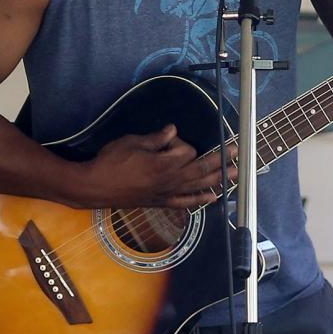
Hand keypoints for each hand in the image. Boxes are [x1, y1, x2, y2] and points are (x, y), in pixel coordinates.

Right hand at [77, 124, 231, 208]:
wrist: (94, 187)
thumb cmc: (110, 162)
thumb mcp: (132, 142)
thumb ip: (156, 138)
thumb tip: (173, 130)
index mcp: (163, 163)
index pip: (188, 151)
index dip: (182, 142)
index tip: (169, 139)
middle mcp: (170, 180)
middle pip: (202, 169)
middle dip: (221, 159)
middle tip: (238, 152)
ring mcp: (166, 193)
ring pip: (198, 186)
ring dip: (219, 179)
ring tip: (235, 174)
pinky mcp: (160, 202)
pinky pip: (185, 203)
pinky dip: (200, 201)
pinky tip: (212, 198)